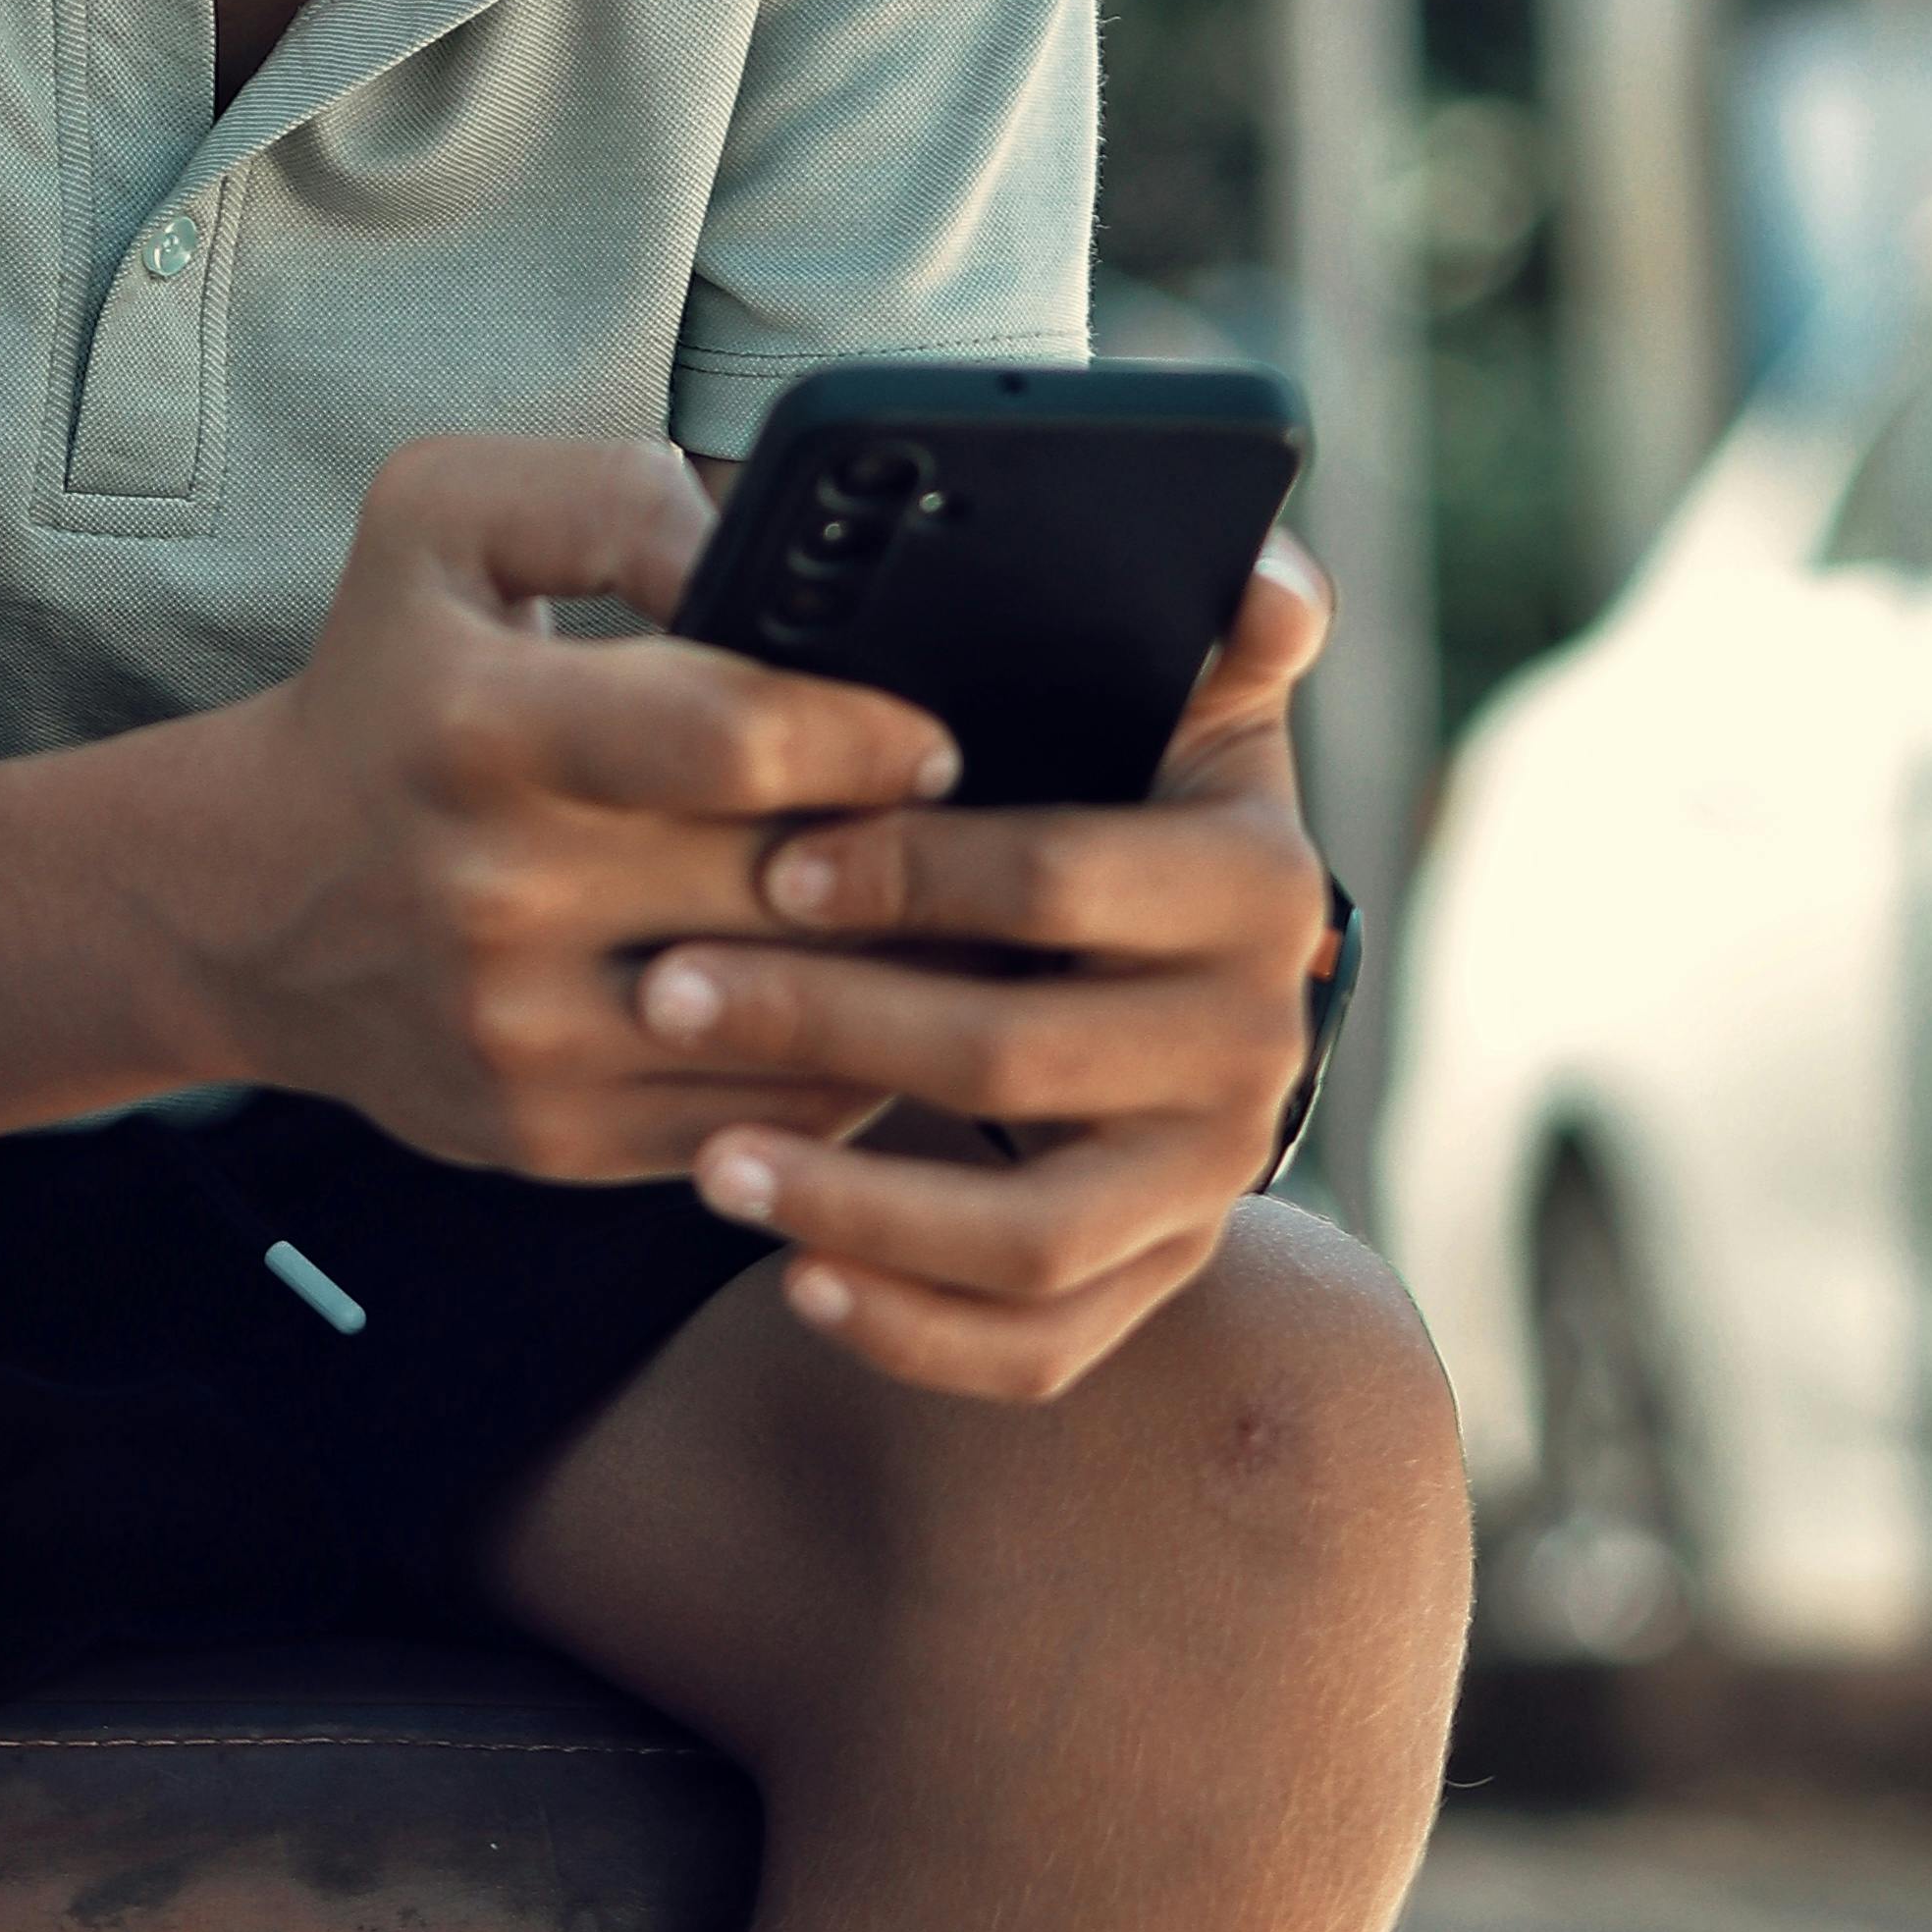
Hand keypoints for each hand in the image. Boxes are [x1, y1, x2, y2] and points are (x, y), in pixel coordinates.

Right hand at [182, 436, 959, 1178]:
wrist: (249, 901)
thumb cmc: (385, 682)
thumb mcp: (449, 520)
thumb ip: (616, 502)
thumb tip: (765, 552)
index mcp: (478, 726)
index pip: (733, 740)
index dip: (866, 735)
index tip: (932, 738)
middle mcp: (494, 894)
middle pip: (786, 886)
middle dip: (916, 860)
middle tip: (987, 832)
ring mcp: (522, 1035)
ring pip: (796, 1025)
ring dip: (905, 978)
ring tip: (965, 924)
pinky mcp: (549, 1137)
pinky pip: (760, 1121)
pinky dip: (845, 1068)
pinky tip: (875, 1007)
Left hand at [631, 536, 1341, 1400]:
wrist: (1187, 960)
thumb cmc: (1126, 788)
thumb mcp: (1180, 693)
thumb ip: (1208, 623)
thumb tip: (1264, 584)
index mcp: (1257, 885)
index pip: (1064, 879)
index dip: (912, 870)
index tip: (770, 865)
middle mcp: (1259, 1048)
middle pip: (1018, 1055)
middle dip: (826, 1024)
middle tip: (667, 993)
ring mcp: (1209, 1182)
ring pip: (1028, 1234)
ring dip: (855, 1202)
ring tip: (708, 1158)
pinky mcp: (1157, 1277)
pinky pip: (1041, 1347)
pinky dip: (917, 1331)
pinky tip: (796, 1277)